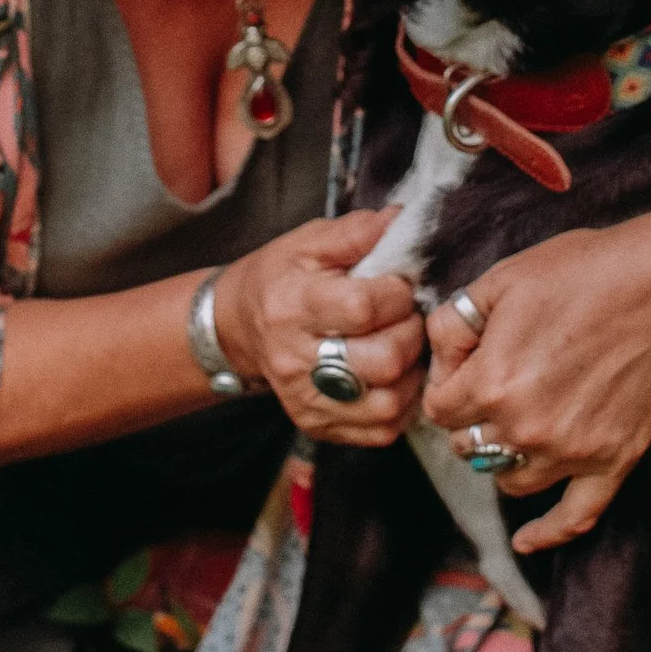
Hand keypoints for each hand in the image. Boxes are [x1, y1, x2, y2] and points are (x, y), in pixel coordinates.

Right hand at [214, 211, 424, 443]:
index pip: (364, 308)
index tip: (398, 285)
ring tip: (403, 347)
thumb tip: (402, 220)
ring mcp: (307, 400)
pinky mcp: (316, 425)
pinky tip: (392, 377)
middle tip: (407, 317)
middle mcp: (296, 359)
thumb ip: (357, 232)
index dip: (397, 294)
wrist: (239, 326)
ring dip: (411, 374)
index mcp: (294, 305)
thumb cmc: (281, 277)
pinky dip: (400, 403)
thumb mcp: (309, 242)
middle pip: (383, 361)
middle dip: (411, 333)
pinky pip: (380, 430)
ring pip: (387, 403)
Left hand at [424, 211, 650, 551]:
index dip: (447, 383)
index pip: (438, 411)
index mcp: (492, 384)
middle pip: (470, 447)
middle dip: (472, 418)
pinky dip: (547, 533)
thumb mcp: (501, 279)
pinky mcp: (613, 462)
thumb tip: (442, 357)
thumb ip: (454, 323)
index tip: (465, 363)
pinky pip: (574, 517)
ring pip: (510, 480)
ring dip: (504, 456)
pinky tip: (527, 542)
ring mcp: (572, 452)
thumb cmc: (585, 272)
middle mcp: (527, 429)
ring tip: (517, 423)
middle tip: (494, 383)